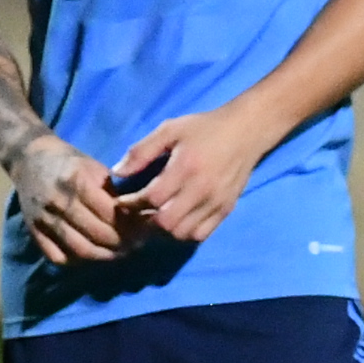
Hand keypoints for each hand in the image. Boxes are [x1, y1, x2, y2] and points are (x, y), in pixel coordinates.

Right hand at [12, 135, 129, 267]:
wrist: (29, 159)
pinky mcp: (34, 232)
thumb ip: (115, 192)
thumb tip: (141, 216)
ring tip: (120, 253)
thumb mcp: (95, 167)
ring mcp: (44, 219)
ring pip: (80, 250)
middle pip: (97, 234)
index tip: (145, 230)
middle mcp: (58, 201)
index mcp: (77, 180)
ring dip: (105, 256)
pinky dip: (80, 261)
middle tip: (137, 245)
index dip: (132, 226)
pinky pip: (59, 257)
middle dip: (122, 244)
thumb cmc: (69, 162)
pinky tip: (94, 254)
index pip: (111, 213)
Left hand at [111, 101, 276, 245]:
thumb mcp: (170, 130)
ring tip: (153, 218)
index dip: (130, 204)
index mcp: (186, 167)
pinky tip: (175, 220)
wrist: (247, 131)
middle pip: (165, 223)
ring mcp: (216, 203)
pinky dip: (183, 233)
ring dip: (162, 230)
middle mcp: (202, 190)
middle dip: (144, 221)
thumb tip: (116, 173)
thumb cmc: (204, 128)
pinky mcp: (226, 210)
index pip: (151, 198)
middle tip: (135, 213)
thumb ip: (141, 151)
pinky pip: (200, 235)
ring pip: (181, 233)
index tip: (121, 201)